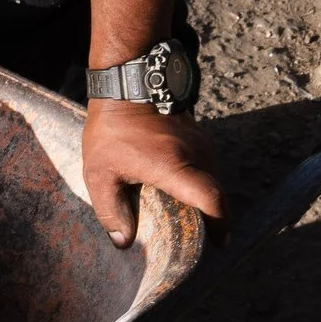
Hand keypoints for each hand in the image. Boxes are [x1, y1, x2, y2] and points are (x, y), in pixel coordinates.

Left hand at [82, 99, 222, 248]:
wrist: (126, 80)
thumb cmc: (111, 126)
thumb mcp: (100, 171)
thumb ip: (110, 209)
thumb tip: (122, 242)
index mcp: (173, 165)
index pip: (210, 197)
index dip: (220, 222)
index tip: (220, 241)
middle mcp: (194, 153)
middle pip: (216, 191)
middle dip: (214, 216)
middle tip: (203, 235)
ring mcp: (200, 140)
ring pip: (213, 176)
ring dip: (207, 196)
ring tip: (193, 214)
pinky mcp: (198, 133)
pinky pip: (207, 163)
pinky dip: (202, 179)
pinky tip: (185, 188)